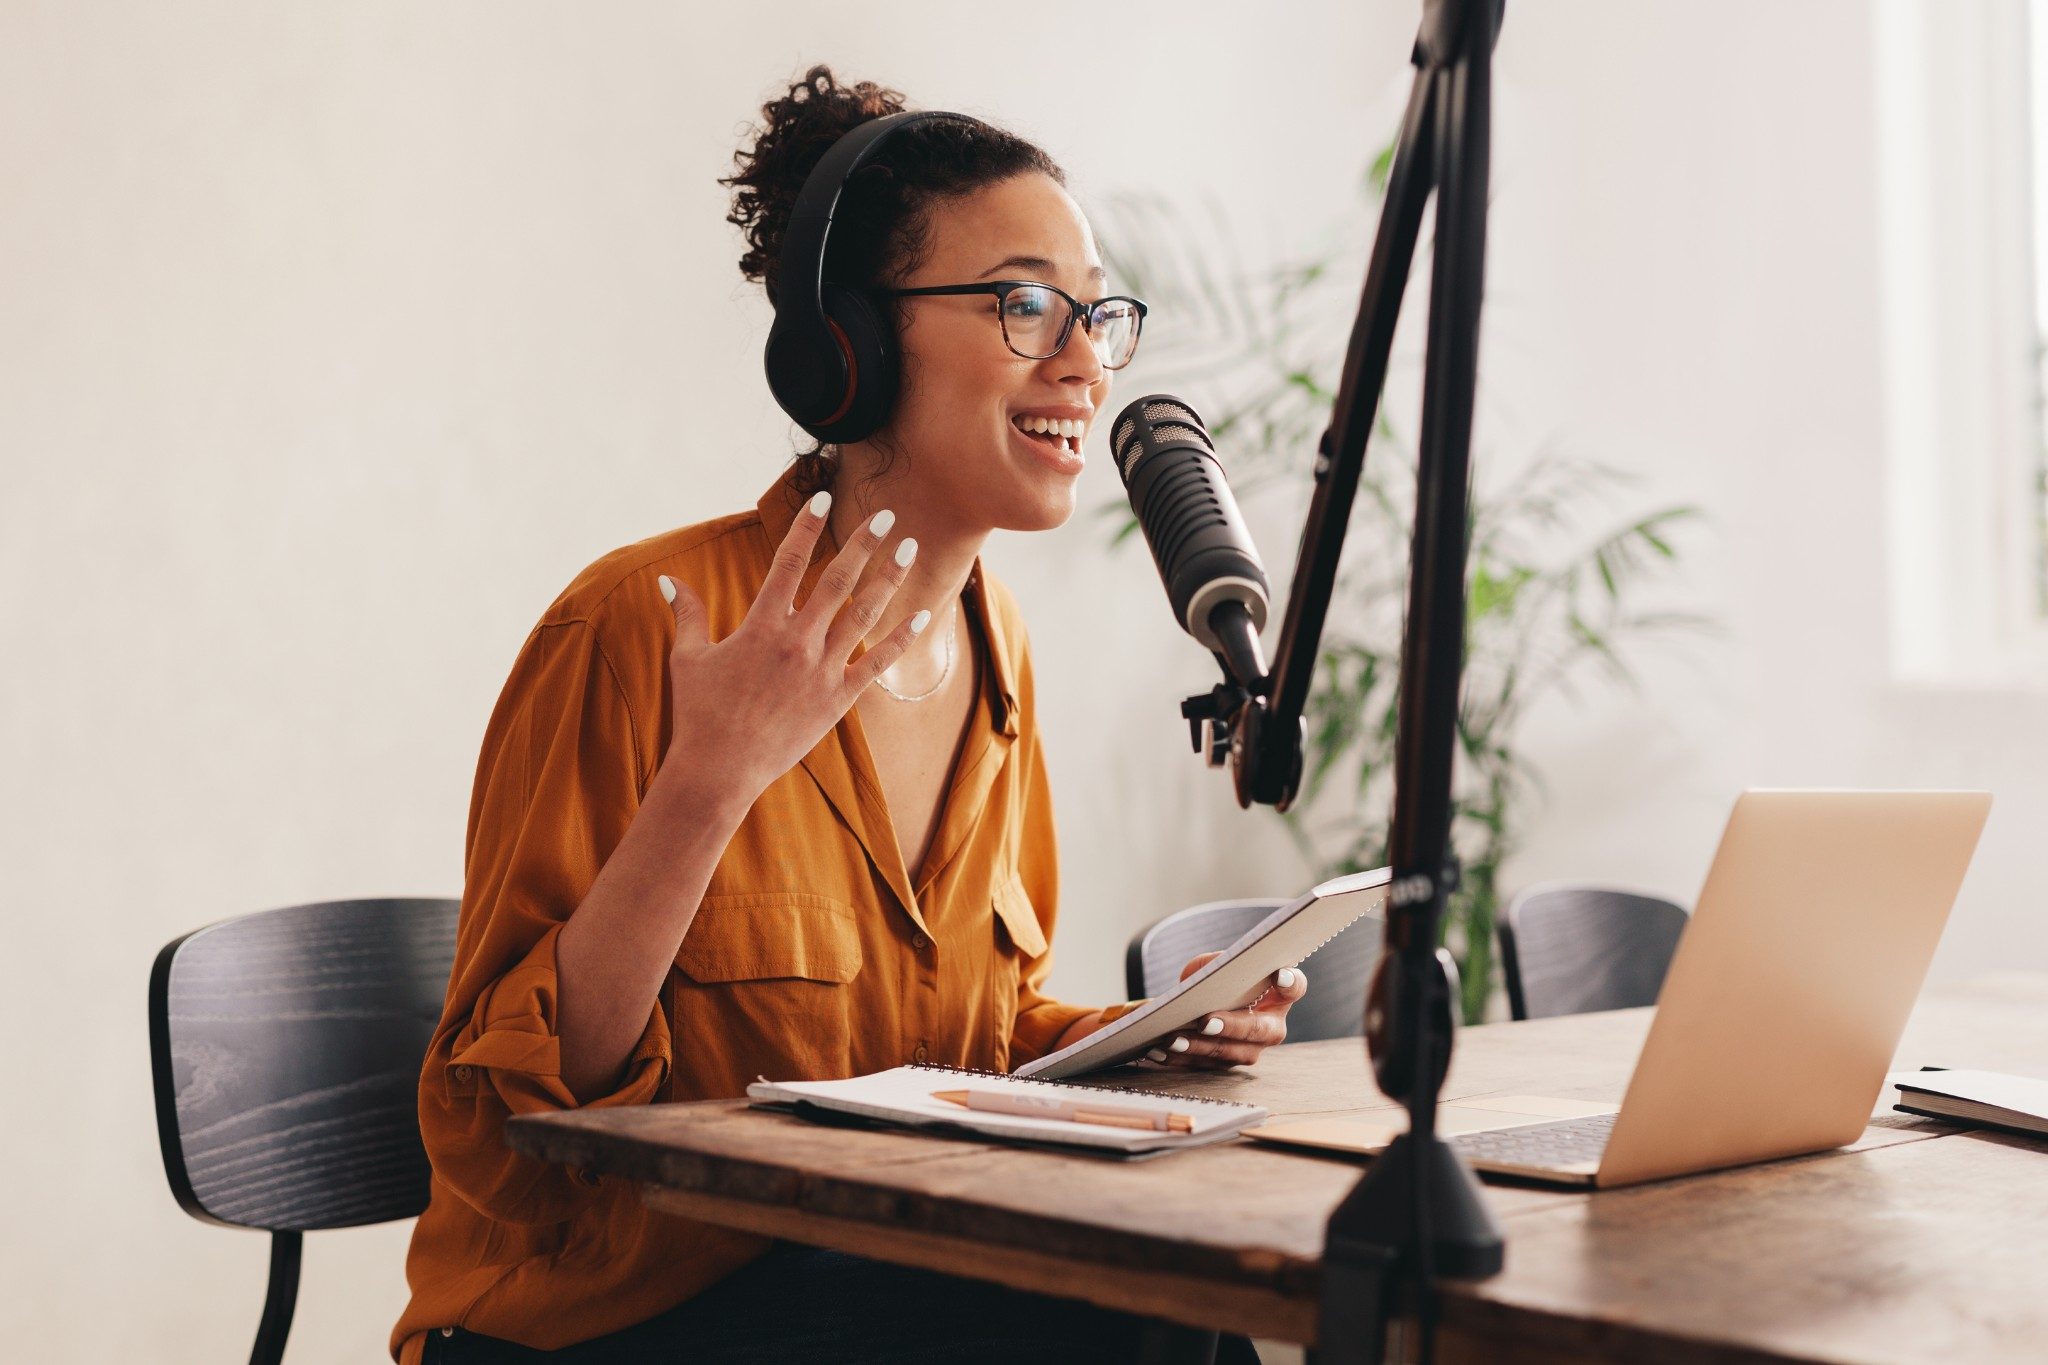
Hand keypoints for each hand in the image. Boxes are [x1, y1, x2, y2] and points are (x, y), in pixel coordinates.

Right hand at [657, 491, 924, 801]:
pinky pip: (876, 664)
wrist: (719, 770)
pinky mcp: (837, 700)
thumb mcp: (688, 659)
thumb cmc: (699, 715)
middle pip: (838, 581)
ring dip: (889, 579)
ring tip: (909, 549)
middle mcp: (797, 642)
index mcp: (761, 626)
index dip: (807, 527)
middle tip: (888, 515)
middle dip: (864, 544)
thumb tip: (668, 580)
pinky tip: (921, 615)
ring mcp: (821, 671)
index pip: (788, 563)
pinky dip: (900, 639)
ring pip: (864, 615)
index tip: (824, 498)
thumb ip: (688, 614)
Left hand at [1141, 955, 1307, 1070]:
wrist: (1198, 1003)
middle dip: (1231, 1027)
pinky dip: (1177, 1059)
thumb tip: (1209, 975)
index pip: (1295, 986)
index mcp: (1278, 995)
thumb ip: (1216, 964)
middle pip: (1259, 1030)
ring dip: (1198, 1047)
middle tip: (1206, 1022)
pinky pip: (1203, 1065)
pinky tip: (1156, 1051)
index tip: (1279, 976)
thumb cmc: (1214, 979)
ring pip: (1229, 1053)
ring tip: (1171, 1039)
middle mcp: (1271, 1026)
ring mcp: (1250, 1050)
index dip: (1289, 982)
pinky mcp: (1225, 1065)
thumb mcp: (1213, 965)